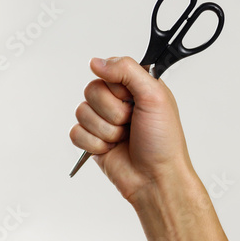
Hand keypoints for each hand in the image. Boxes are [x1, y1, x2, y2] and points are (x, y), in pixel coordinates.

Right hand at [69, 56, 194, 201]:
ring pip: (82, 112)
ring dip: (106, 130)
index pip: (107, 70)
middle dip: (113, 112)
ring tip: (124, 138)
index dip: (117, 88)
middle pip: (91, 90)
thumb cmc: (164, 141)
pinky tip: (111, 149)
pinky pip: (76, 133)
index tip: (132, 101)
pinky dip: (94, 144)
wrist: (156, 178)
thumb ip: (127, 70)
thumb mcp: (155, 96)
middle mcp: (118, 101)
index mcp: (134, 86)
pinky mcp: (92, 140)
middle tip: (130, 123)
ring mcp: (103, 120)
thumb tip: (97, 62)